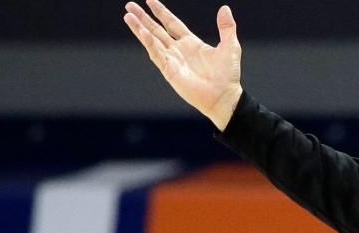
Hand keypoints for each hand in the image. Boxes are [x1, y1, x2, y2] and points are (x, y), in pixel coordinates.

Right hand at [123, 1, 242, 130]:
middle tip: (130, 5)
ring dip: (140, 28)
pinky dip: (149, 43)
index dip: (161, 12)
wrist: (224, 96)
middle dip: (144, 18)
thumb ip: (227, 27)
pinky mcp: (170, 71)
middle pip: (157, 30)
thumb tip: (225, 8)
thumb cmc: (228, 75)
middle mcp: (179, 50)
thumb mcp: (230, 46)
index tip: (150, 1)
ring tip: (128, 16)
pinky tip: (142, 33)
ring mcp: (173, 60)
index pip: (172, 23)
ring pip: (152, 40)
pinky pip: (157, 55)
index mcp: (191, 43)